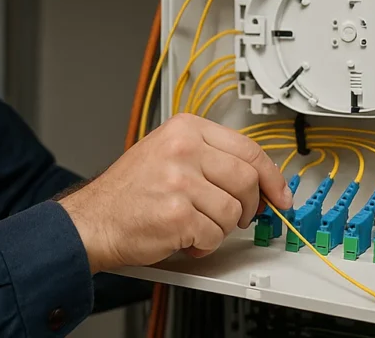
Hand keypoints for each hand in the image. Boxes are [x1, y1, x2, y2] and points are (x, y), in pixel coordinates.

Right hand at [57, 113, 291, 272]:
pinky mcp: (178, 214)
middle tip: (237, 217)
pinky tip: (183, 237)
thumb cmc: (129, 192)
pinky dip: (203, 244)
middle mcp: (184, 149)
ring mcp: (180, 181)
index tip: (281, 194)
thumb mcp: (168, 153)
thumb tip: (257, 177)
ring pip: (233, 212)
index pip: (248, 149)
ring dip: (219, 229)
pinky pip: (214, 236)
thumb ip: (210, 157)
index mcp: (185, 129)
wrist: (94, 220)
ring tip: (195, 224)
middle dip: (248, 207)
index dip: (273, 177)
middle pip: (248, 180)